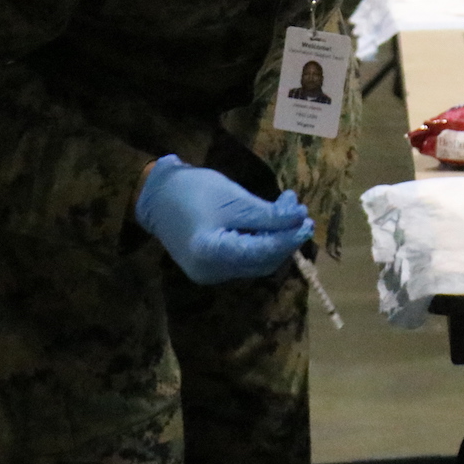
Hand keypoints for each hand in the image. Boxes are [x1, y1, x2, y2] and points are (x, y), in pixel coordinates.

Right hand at [135, 156, 312, 284]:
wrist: (156, 195)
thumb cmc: (193, 190)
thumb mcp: (234, 198)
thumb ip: (268, 214)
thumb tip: (300, 219)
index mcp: (212, 253)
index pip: (262, 252)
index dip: (288, 238)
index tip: (307, 220)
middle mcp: (212, 272)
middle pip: (262, 262)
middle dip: (285, 240)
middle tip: (301, 214)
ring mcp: (210, 274)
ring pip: (256, 263)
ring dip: (275, 242)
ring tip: (289, 215)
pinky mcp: (211, 268)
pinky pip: (244, 260)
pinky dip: (260, 245)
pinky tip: (269, 225)